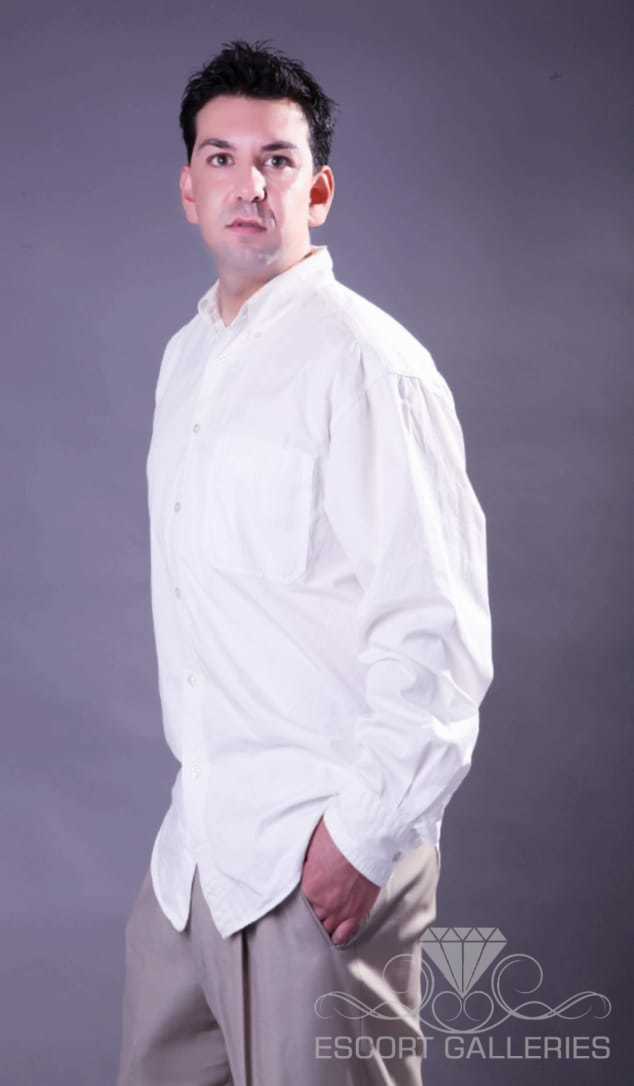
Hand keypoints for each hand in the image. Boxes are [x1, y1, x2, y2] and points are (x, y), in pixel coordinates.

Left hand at [301, 815, 380, 944]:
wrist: (368, 837)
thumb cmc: (342, 836)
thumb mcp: (311, 848)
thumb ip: (304, 867)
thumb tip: (302, 872)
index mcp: (309, 888)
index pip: (297, 905)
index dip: (299, 904)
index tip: (299, 903)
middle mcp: (324, 904)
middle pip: (311, 920)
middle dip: (310, 916)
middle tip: (310, 913)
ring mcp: (343, 911)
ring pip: (327, 930)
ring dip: (324, 927)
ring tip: (322, 925)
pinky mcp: (360, 912)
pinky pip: (346, 934)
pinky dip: (339, 936)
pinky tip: (335, 936)